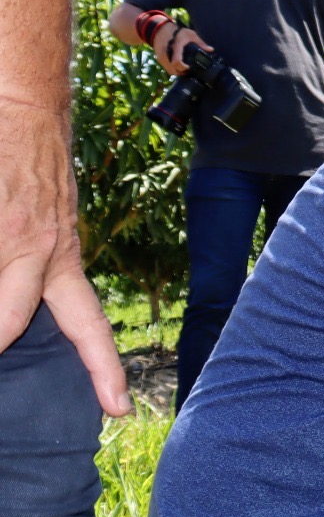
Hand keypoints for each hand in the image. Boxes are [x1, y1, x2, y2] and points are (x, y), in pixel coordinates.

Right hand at [0, 101, 129, 415]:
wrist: (23, 106)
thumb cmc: (28, 172)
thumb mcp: (45, 224)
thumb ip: (35, 270)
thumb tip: (14, 322)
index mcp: (58, 258)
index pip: (87, 325)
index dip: (103, 371)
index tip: (120, 410)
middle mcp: (36, 250)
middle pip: (6, 327)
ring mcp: (6, 235)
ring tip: (7, 242)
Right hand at [154, 25, 211, 76]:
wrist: (160, 28)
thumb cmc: (177, 31)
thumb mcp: (190, 34)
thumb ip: (201, 43)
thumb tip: (211, 49)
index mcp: (175, 47)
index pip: (177, 62)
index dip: (183, 68)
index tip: (189, 68)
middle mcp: (166, 53)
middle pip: (173, 70)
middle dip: (181, 73)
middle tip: (188, 71)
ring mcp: (161, 56)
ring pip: (169, 70)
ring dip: (177, 72)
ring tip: (184, 69)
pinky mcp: (159, 58)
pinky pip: (166, 67)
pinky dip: (172, 69)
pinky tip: (178, 67)